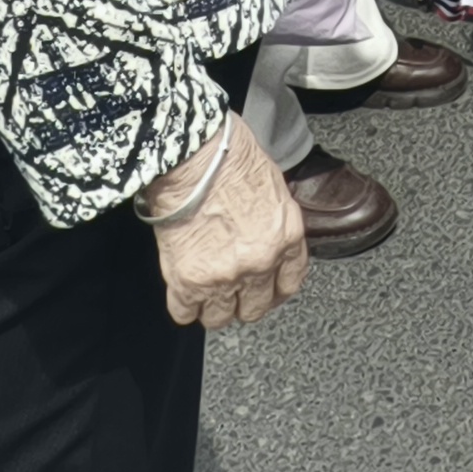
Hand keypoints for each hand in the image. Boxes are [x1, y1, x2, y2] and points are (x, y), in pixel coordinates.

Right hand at [150, 119, 307, 327]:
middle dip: (243, 302)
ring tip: (204, 294)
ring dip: (212, 307)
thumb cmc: (230, 155)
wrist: (193, 154)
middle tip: (231, 292)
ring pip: (220, 317)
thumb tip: (262, 235)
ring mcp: (225, 275)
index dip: (274, 291)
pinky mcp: (189, 280)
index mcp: (286, 237)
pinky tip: (182, 292)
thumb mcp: (272, 187)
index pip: (289, 283)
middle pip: (256, 308)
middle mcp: (260, 262)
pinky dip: (182, 305)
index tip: (265, 290)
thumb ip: (272, 222)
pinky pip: (184, 312)